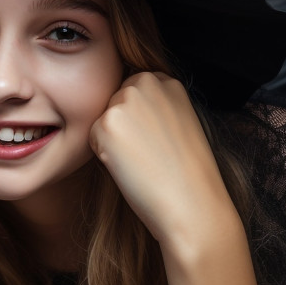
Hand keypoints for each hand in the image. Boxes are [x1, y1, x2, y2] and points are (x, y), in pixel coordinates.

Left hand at [87, 72, 240, 258]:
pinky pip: (92, 138)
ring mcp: (125, 101)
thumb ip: (155, 105)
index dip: (139, 121)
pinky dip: (104, 156)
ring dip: (113, 141)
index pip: (132, 91)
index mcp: (166, 80)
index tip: (157, 140)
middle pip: (113, 103)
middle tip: (150, 152)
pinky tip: (131, 166)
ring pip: (101, 120)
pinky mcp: (107, 123)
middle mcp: (146, 82)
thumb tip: (126, 108)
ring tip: (143, 159)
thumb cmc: (187, 172)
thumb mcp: (180, 121)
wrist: (193, 203)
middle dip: (122, 127)